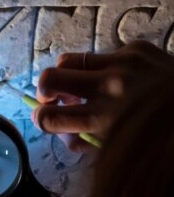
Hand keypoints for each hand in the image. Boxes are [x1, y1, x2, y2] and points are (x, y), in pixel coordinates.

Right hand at [33, 40, 173, 150]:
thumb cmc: (156, 135)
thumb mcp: (115, 147)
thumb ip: (84, 140)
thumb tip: (63, 131)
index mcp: (103, 118)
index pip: (48, 117)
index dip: (40, 120)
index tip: (45, 119)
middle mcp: (108, 87)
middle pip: (49, 79)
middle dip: (44, 92)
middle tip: (52, 99)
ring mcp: (121, 63)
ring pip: (68, 61)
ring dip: (68, 76)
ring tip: (81, 86)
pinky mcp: (135, 48)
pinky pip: (103, 55)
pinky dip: (103, 69)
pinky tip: (121, 79)